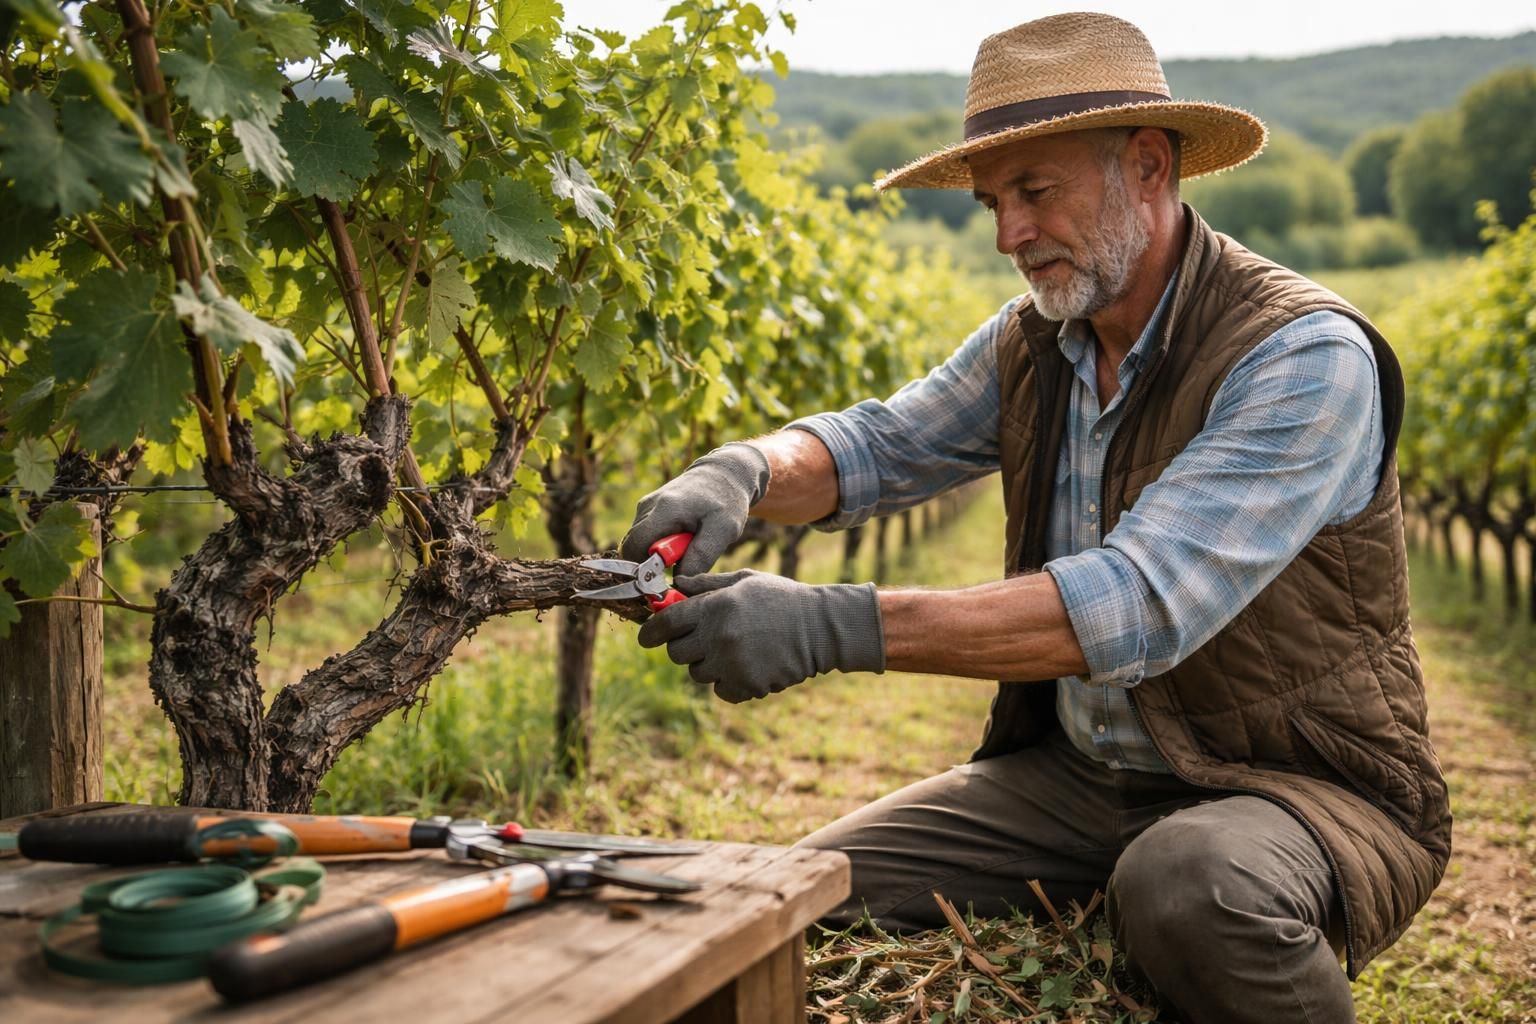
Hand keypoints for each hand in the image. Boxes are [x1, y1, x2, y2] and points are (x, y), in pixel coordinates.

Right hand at [621, 443, 770, 576]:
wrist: (724, 474)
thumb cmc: (726, 501)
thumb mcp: (723, 531)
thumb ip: (700, 558)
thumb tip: (678, 584)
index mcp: (664, 510)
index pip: (635, 547)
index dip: (643, 571)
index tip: (665, 585)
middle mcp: (648, 506)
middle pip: (632, 548)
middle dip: (650, 566)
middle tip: (679, 570)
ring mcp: (645, 506)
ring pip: (638, 544)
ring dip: (656, 556)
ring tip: (686, 550)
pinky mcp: (647, 510)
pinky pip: (644, 537)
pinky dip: (658, 547)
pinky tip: (680, 543)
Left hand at [637, 570, 884, 702]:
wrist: (820, 628)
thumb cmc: (781, 598)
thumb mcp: (744, 580)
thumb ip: (706, 584)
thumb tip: (675, 586)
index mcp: (714, 607)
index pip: (665, 623)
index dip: (650, 632)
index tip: (646, 637)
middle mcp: (718, 637)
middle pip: (676, 653)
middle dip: (683, 646)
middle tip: (701, 640)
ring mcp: (731, 664)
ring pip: (697, 673)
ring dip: (707, 664)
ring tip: (733, 649)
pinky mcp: (746, 685)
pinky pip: (719, 690)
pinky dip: (727, 682)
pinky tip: (746, 666)